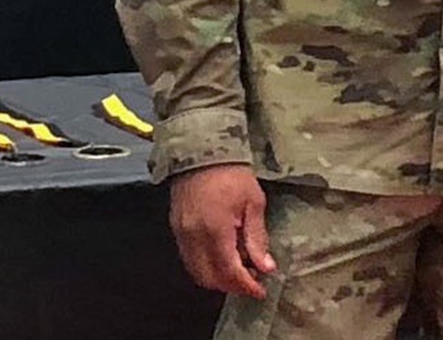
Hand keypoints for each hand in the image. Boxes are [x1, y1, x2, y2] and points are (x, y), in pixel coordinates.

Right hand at [168, 163, 277, 298]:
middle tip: (252, 280)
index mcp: (215, 229)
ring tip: (240, 267)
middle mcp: (194, 236)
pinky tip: (223, 254)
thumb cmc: (232, 173)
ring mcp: (181, 234)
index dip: (245, 285)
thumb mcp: (254, 202)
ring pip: (197, 271)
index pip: (229, 271)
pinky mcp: (175, 229)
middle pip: (209, 278)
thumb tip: (266, 266)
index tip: (260, 290)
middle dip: (231, 285)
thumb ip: (257, 237)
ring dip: (218, 277)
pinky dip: (206, 264)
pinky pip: (189, 258)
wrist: (203, 151)